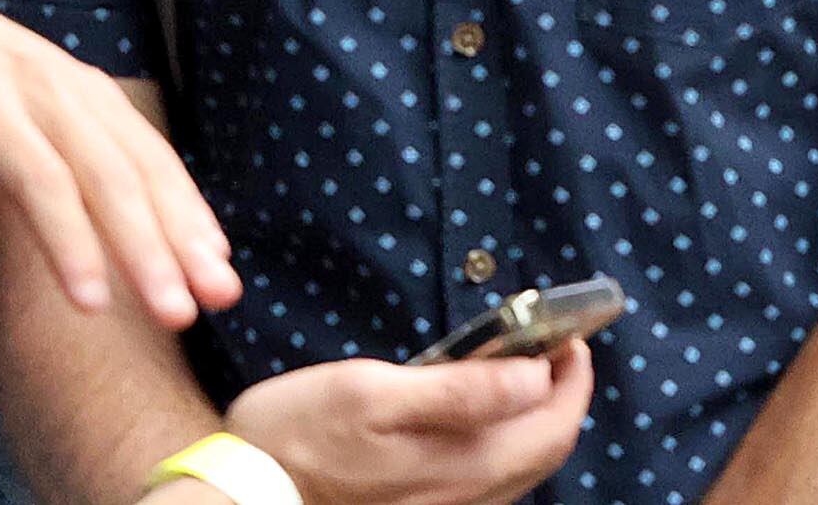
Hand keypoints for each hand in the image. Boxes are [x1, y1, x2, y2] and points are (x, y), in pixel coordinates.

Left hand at [0, 0, 235, 399]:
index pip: (34, 177)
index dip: (68, 241)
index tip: (94, 308)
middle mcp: (38, 83)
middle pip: (106, 170)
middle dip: (149, 246)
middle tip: (180, 314)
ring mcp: (78, 80)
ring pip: (143, 158)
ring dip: (185, 226)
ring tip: (218, 289)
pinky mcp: (102, 90)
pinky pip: (151, 147)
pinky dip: (184, 200)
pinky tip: (211, 248)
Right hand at [223, 345, 593, 504]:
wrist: (244, 498)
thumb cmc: (299, 435)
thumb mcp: (372, 393)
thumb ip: (461, 390)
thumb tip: (536, 376)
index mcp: (466, 462)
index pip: (557, 422)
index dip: (574, 373)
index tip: (567, 330)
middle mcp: (470, 496)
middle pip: (549, 446)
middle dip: (563, 391)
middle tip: (551, 341)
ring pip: (523, 466)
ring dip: (536, 415)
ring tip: (520, 365)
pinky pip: (493, 479)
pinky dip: (507, 439)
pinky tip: (481, 410)